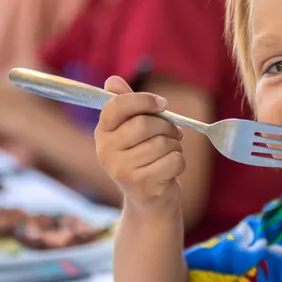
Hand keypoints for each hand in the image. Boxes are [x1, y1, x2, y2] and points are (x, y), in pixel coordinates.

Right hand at [94, 76, 184, 212]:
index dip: (144, 100)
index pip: (117, 105)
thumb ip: (126, 104)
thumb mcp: (133, 130)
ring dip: (174, 146)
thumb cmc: (144, 157)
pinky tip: (169, 170)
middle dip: (167, 127)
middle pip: (145, 124)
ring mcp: (120, 170)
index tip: (162, 105)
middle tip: (172, 134)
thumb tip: (112, 80)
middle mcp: (105, 151)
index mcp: (102, 132)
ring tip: (167, 154)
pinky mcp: (140, 185)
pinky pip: (174, 160)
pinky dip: (179, 163)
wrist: (149, 200)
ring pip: (163, 143)